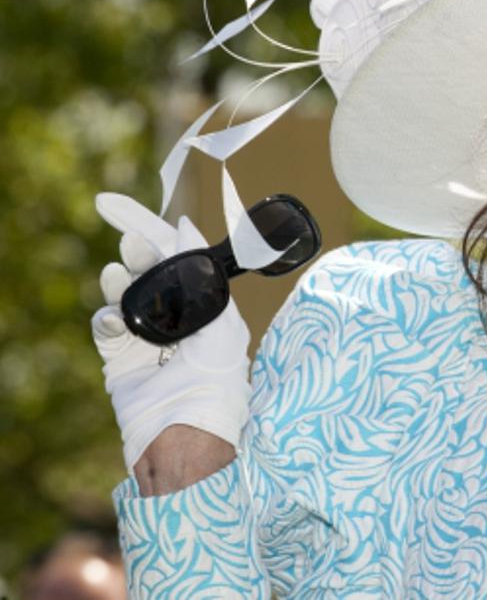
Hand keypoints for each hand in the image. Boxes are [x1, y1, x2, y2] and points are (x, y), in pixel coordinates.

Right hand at [93, 193, 251, 479]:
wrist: (182, 440)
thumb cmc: (214, 385)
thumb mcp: (221, 325)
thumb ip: (204, 278)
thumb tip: (186, 228)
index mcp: (207, 305)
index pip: (178, 255)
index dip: (151, 227)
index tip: (114, 205)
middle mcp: (178, 317)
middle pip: (148, 268)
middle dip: (136, 248)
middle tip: (126, 237)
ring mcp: (148, 337)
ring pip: (124, 293)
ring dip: (120, 280)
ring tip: (118, 275)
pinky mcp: (122, 358)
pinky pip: (107, 325)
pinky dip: (106, 317)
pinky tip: (112, 318)